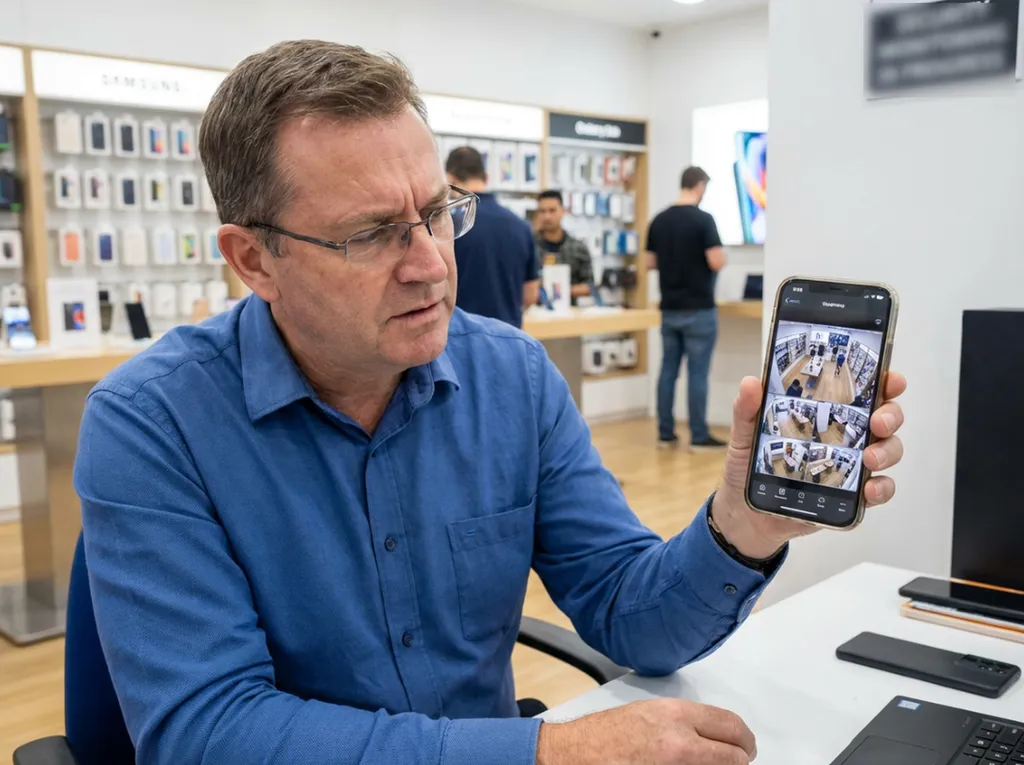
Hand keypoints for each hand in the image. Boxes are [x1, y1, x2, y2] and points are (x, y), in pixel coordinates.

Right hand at [536, 698, 756, 764]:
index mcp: (676, 715)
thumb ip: (686, 723)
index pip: (732, 727)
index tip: (744, 747)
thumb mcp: (651, 713)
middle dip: (740, 760)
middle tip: (737, 761)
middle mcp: (680, 742)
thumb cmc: (608, 733)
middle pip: (735, 757)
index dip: (744, 740)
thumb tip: (716, 737)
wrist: (578, 754)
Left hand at [712, 371, 907, 559]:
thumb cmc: (750, 468)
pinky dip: (882, 489)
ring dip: (887, 452)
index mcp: (824, 414)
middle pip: (884, 418)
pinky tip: (869, 489)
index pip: (861, 391)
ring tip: (870, 459)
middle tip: (878, 423)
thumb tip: (750, 383)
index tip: (889, 381)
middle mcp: (845, 436)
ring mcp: (851, 465)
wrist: (747, 515)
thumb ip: (747, 410)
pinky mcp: (851, 496)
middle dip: (890, 416)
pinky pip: (879, 490)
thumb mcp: (745, 436)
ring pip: (888, 451)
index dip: (882, 382)